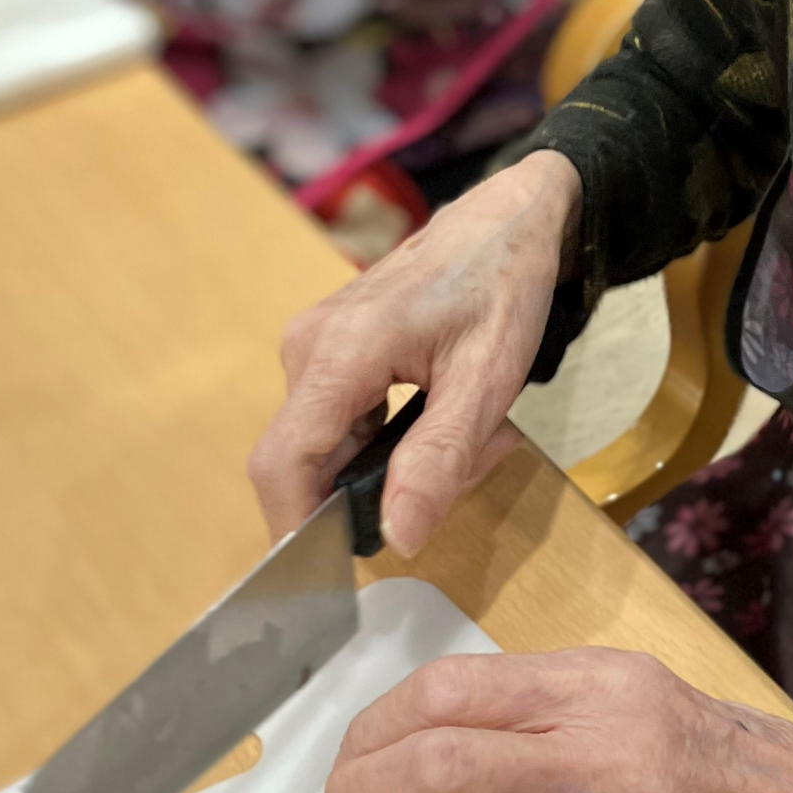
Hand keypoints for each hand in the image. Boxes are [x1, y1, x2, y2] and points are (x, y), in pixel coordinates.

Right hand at [248, 150, 581, 555]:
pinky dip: (391, 438)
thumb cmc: (503, 286)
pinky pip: (342, 420)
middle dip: (373, 493)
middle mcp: (307, 348)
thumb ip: (439, 461)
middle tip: (465, 472)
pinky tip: (450, 415)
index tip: (336, 574)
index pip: (282, 464)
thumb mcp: (487, 382)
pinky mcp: (329, 350)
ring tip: (474, 437)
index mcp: (338, 353)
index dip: (297, 529)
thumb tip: (396, 539)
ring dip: (393, 465)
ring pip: (330, 446)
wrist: (510, 218)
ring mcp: (313, 346)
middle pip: (308, 462)